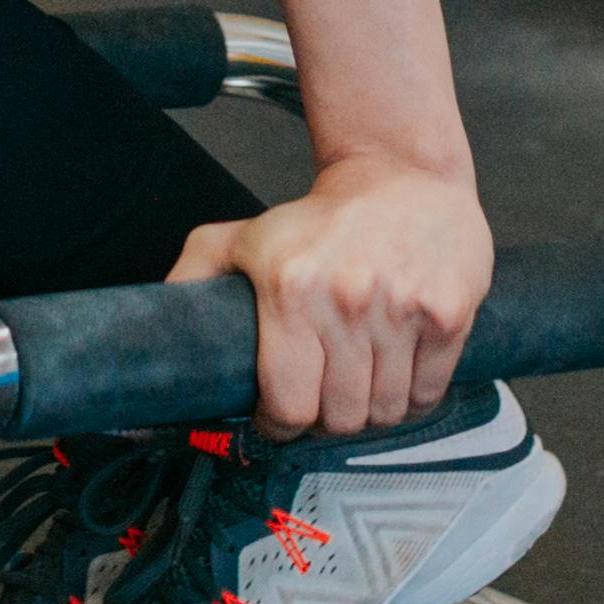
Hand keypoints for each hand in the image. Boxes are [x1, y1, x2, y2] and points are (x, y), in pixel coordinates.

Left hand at [173, 150, 493, 438]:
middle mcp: (347, 299)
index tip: (280, 420)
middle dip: (324, 422)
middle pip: (338, 417)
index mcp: (290, 288)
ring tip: (357, 388)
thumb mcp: (244, 237)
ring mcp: (403, 309)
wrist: (404, 176)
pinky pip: (429, 393)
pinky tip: (395, 374)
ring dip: (369, 414)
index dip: (279, 426)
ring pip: (385, 413)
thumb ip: (192, 278)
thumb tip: (155, 338)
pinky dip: (412, 398)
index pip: (287, 403)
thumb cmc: (322, 219)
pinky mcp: (448, 314)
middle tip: (321, 403)